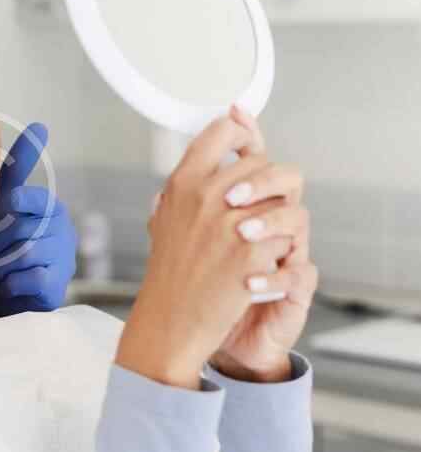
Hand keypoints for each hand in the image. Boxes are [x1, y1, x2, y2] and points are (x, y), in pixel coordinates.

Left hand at [0, 123, 76, 316]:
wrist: (1, 300)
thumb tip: (27, 133)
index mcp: (38, 201)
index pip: (30, 182)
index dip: (26, 173)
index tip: (30, 149)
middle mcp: (56, 219)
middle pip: (18, 224)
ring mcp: (63, 249)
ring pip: (25, 249)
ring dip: (0, 265)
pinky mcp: (60, 279)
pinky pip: (30, 275)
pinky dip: (11, 284)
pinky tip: (11, 286)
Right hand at [115, 111, 305, 388]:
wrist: (172, 320)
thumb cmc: (169, 272)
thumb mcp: (166, 218)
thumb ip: (184, 184)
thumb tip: (203, 150)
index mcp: (182, 183)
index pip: (223, 131)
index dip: (240, 133)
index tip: (244, 142)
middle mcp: (206, 196)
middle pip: (260, 163)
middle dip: (264, 185)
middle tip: (253, 209)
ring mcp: (230, 223)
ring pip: (280, 198)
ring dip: (276, 217)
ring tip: (258, 239)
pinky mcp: (252, 253)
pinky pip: (285, 234)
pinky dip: (279, 250)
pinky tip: (260, 264)